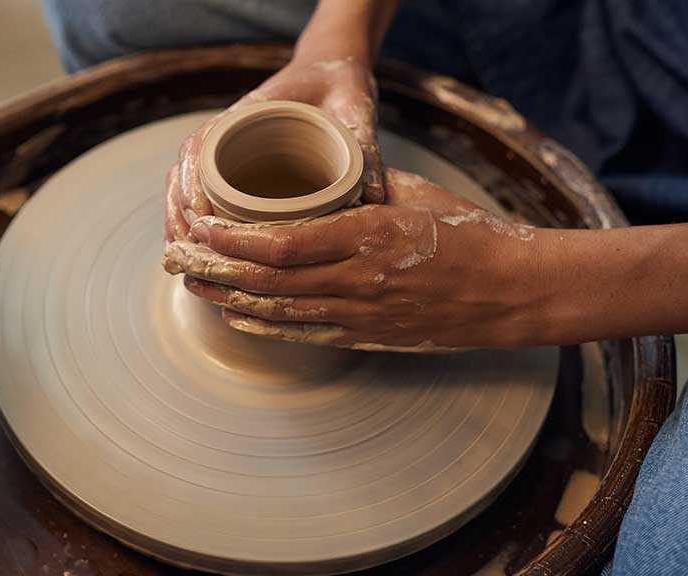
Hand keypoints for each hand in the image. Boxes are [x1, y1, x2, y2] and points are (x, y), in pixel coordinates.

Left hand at [162, 168, 544, 349]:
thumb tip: (319, 184)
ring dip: (230, 299)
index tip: (200, 226)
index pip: (282, 242)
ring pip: (279, 311)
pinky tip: (237, 318)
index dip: (232, 239)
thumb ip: (362, 191)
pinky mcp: (368, 335)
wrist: (511, 291)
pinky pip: (305, 334)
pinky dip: (266, 326)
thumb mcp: (415, 195)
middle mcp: (357, 279)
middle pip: (268, 280)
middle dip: (214, 269)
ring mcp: (362, 313)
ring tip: (193, 286)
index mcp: (368, 236)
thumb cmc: (468, 234)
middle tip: (176, 259)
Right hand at [165, 56, 382, 241]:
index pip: (202, 146)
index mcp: (249, 113)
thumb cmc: (340, 87)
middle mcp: (228, 131)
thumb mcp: (355, 108)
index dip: (194, 182)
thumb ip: (364, 146)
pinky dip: (193, 221)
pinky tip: (201, 252)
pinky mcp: (234, 166)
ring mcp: (226, 149)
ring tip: (187, 259)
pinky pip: (200, 193)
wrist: (333, 73)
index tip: (200, 216)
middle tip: (189, 251)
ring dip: (180, 222)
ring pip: (185, 186)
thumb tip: (375, 196)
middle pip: (184, 172)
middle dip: (179, 214)